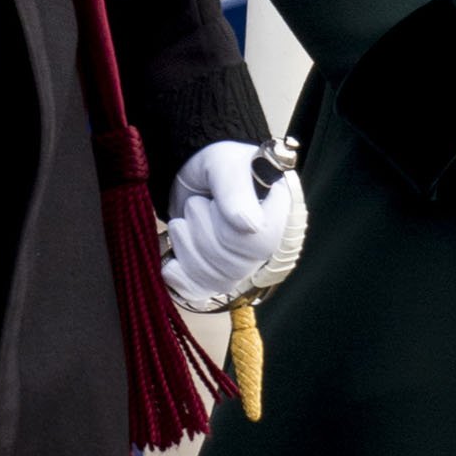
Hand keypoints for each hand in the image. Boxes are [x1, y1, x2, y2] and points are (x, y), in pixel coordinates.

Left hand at [163, 141, 299, 304]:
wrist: (193, 172)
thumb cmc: (217, 163)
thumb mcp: (225, 164)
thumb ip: (236, 190)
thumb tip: (249, 227)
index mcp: (282, 216)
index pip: (261, 242)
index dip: (228, 226)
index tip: (214, 200)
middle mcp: (269, 246)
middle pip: (234, 264)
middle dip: (203, 231)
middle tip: (199, 204)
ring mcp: (244, 265)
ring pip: (215, 280)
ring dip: (188, 246)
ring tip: (186, 220)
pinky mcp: (217, 276)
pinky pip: (200, 291)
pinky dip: (179, 275)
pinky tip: (172, 260)